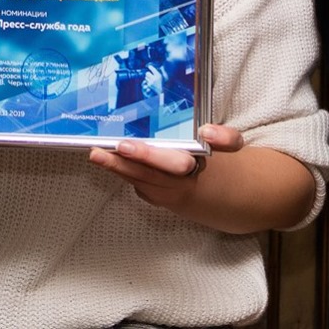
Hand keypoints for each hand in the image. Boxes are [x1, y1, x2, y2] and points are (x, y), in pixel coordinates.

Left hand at [87, 123, 242, 214]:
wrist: (223, 198)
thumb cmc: (219, 163)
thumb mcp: (232, 147)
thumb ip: (226, 139)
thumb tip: (207, 131)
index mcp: (198, 169)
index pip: (175, 163)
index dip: (150, 156)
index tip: (127, 146)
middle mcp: (180, 185)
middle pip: (150, 175)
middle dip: (129, 161)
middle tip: (111, 148)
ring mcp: (166, 194)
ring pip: (139, 180)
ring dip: (117, 167)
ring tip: (96, 154)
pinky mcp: (157, 196)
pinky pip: (138, 183)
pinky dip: (122, 171)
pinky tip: (105, 159)